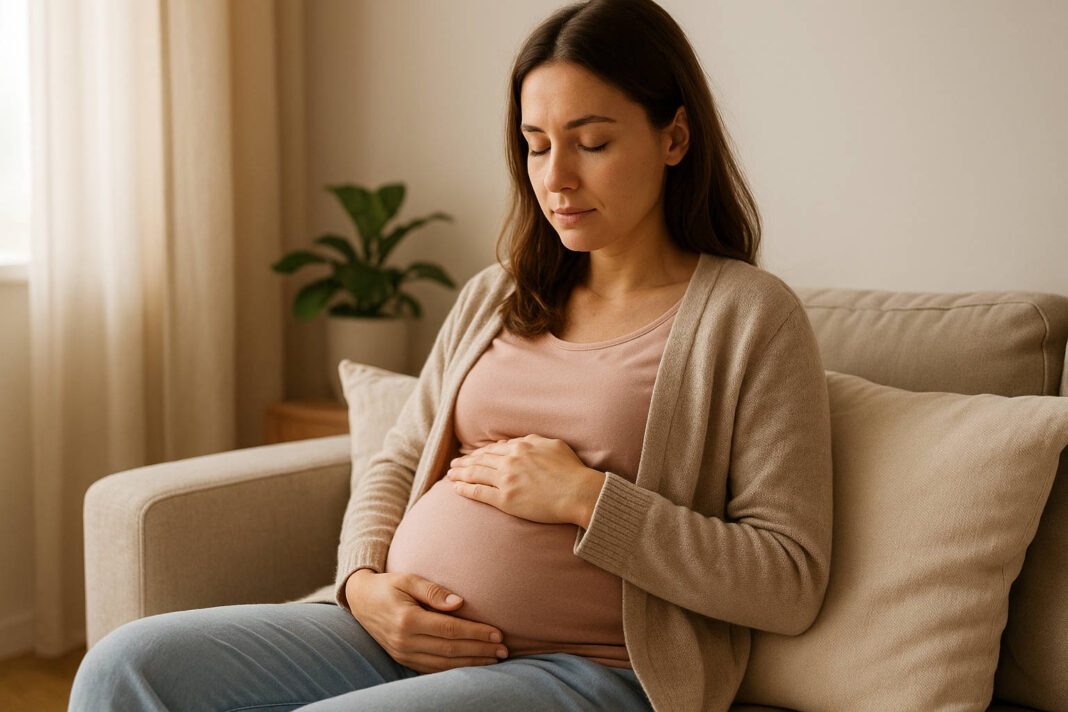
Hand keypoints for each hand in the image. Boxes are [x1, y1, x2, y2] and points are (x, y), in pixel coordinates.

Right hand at [344, 569, 507, 672]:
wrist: (361, 601)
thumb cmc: (389, 585)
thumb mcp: (408, 579)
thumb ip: (433, 591)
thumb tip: (460, 603)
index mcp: (408, 620)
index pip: (450, 630)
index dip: (476, 633)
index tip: (498, 633)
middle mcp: (405, 641)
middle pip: (451, 650)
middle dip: (480, 650)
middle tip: (504, 650)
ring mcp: (403, 654)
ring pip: (444, 664)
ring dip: (471, 663)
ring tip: (494, 659)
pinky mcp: (403, 659)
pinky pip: (432, 670)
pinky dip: (454, 669)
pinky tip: (472, 665)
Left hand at [444, 434, 602, 525]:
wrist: (577, 492)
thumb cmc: (570, 469)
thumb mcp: (552, 444)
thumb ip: (531, 440)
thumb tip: (512, 442)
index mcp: (520, 447)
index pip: (492, 449)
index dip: (479, 452)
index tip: (470, 455)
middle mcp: (509, 461)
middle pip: (480, 460)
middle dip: (464, 462)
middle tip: (453, 464)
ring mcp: (506, 481)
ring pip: (475, 474)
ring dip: (460, 473)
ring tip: (450, 474)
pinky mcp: (506, 500)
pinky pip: (479, 493)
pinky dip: (465, 489)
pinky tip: (455, 488)